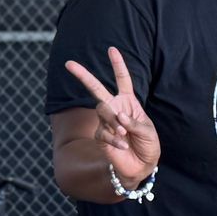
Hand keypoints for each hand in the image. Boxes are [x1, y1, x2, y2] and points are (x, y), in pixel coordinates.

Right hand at [65, 47, 159, 182]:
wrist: (140, 165)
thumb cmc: (147, 145)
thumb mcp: (147, 132)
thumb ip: (134, 122)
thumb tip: (118, 116)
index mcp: (128, 102)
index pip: (122, 80)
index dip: (118, 65)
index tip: (112, 49)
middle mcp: (114, 108)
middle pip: (96, 88)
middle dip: (83, 75)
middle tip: (69, 63)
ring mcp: (105, 121)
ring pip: (103, 112)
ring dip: (115, 122)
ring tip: (125, 134)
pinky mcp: (100, 135)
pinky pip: (104, 132)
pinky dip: (115, 139)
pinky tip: (123, 145)